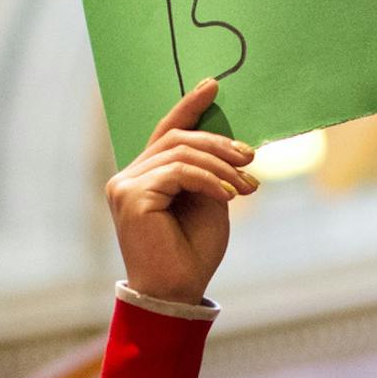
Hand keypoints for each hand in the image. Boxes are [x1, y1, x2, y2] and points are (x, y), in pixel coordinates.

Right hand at [105, 79, 257, 306]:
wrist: (179, 291)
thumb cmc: (193, 253)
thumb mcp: (209, 202)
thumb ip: (208, 171)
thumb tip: (226, 142)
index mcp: (145, 177)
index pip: (166, 132)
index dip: (189, 107)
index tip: (213, 86)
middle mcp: (128, 177)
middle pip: (177, 138)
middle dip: (220, 144)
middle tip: (251, 159)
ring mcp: (125, 185)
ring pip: (181, 152)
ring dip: (222, 165)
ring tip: (247, 186)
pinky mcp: (131, 196)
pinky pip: (179, 171)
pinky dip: (209, 179)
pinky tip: (228, 195)